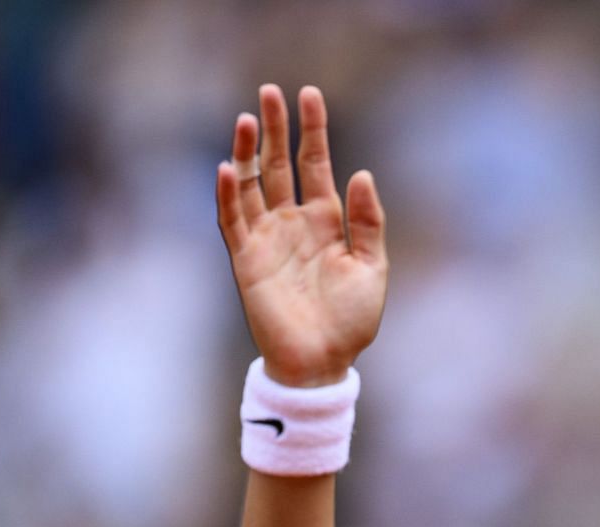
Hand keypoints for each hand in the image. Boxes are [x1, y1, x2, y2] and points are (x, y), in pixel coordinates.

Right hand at [216, 85, 387, 387]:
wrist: (322, 363)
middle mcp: (293, 223)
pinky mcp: (247, 261)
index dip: (312, 130)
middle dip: (275, 128)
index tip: (309, 94)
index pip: (315, 164)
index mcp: (325, 221)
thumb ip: (368, 222)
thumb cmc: (351, 321)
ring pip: (252, 184)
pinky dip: (229, 195)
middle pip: (280, 164)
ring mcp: (267, 239)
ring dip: (246, 152)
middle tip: (269, 91)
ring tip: (245, 118)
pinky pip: (233, 222)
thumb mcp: (372, 268)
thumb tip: (362, 173)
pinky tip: (227, 168)